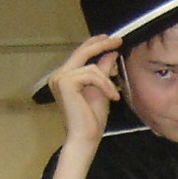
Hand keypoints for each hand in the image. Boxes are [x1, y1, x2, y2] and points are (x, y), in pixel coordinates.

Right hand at [48, 34, 122, 148]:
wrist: (85, 138)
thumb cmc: (92, 121)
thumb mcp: (102, 92)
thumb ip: (103, 73)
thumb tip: (110, 54)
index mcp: (65, 78)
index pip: (80, 55)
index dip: (94, 44)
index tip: (110, 40)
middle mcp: (59, 76)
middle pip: (82, 52)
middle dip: (101, 45)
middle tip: (118, 40)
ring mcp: (60, 78)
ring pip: (91, 67)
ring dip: (108, 81)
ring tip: (114, 95)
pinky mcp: (65, 82)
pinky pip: (92, 74)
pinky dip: (105, 85)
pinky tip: (112, 97)